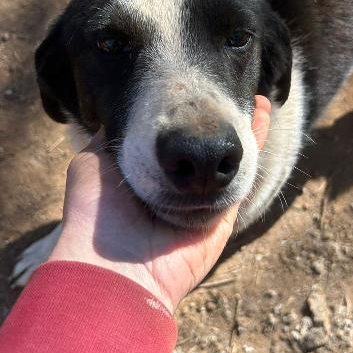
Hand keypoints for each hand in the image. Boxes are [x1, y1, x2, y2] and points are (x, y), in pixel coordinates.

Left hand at [48, 96, 270, 311]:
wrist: (115, 264)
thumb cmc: (96, 213)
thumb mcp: (93, 160)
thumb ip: (111, 136)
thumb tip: (120, 113)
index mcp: (140, 175)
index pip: (168, 139)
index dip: (182, 115)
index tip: (193, 87)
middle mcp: (171, 187)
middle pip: (200, 146)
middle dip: (218, 120)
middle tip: (230, 89)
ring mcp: (199, 201)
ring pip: (225, 159)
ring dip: (242, 127)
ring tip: (255, 98)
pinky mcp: (222, 214)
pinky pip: (240, 175)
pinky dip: (253, 145)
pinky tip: (260, 115)